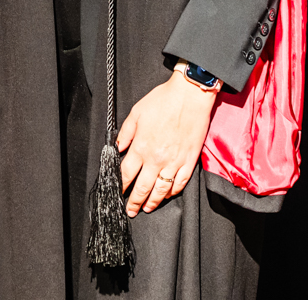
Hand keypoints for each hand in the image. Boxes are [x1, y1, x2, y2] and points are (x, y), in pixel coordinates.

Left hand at [116, 70, 217, 214]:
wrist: (189, 96)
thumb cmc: (163, 100)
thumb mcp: (136, 113)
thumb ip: (125, 133)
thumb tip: (118, 148)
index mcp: (141, 147)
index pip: (126, 174)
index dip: (121, 186)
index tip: (118, 192)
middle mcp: (156, 159)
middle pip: (143, 187)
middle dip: (134, 201)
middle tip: (130, 210)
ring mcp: (174, 162)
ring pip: (161, 190)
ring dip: (153, 202)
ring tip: (147, 208)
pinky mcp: (189, 161)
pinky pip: (180, 183)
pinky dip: (173, 192)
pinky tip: (167, 195)